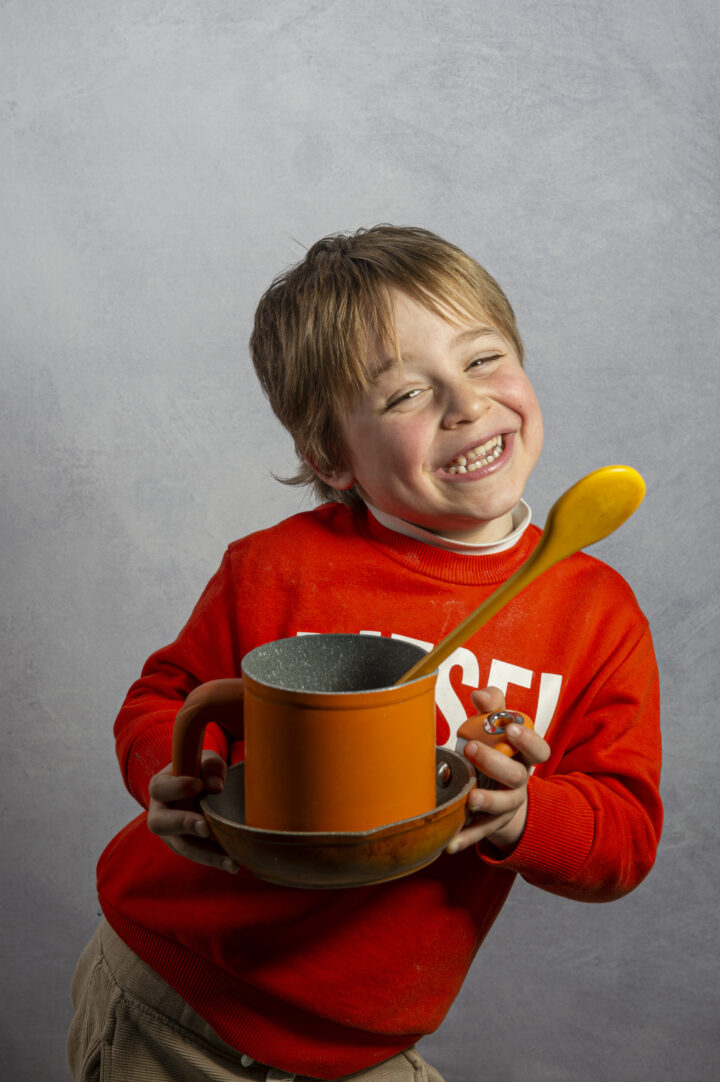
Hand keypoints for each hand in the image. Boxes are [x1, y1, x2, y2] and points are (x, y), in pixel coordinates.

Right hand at [147, 750, 238, 872]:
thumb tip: (216, 787)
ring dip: (206, 854)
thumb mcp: (205, 761)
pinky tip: (234, 863)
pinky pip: (198, 856)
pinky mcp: (186, 847)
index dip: (176, 787)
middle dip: (183, 825)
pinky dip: (215, 859)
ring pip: (182, 847)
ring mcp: (171, 834)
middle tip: (205, 828)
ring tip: (230, 861)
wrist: (198, 787)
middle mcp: (160, 813)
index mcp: (160, 787)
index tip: (198, 785)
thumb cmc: (200, 771)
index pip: (160, 787)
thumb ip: (210, 766)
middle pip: (159, 823)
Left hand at [446, 686, 549, 854]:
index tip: (510, 729)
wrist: (498, 790)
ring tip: (470, 798)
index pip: (538, 749)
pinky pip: (480, 832)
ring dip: (487, 801)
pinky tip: (449, 843)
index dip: (528, 740)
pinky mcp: (490, 824)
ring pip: (504, 806)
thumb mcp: (495, 724)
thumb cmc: (494, 748)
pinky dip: (465, 838)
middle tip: (470, 747)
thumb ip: (491, 706)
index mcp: (523, 756)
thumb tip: (479, 696)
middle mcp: (519, 781)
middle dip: (495, 762)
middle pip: (517, 775)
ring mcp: (507, 805)